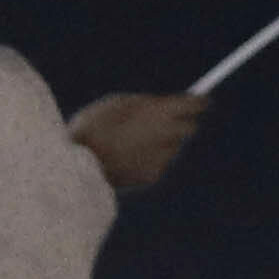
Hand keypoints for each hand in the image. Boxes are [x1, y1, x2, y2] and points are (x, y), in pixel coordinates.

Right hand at [70, 89, 210, 198]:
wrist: (78, 166)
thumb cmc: (92, 127)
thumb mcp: (117, 103)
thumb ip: (146, 104)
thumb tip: (161, 106)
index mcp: (161, 112)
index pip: (194, 105)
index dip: (197, 102)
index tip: (200, 101)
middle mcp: (167, 135)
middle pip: (189, 128)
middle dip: (181, 124)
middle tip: (166, 121)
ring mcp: (161, 158)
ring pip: (171, 148)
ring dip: (160, 143)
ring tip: (132, 142)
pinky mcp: (152, 176)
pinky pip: (157, 164)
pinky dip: (147, 160)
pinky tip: (126, 159)